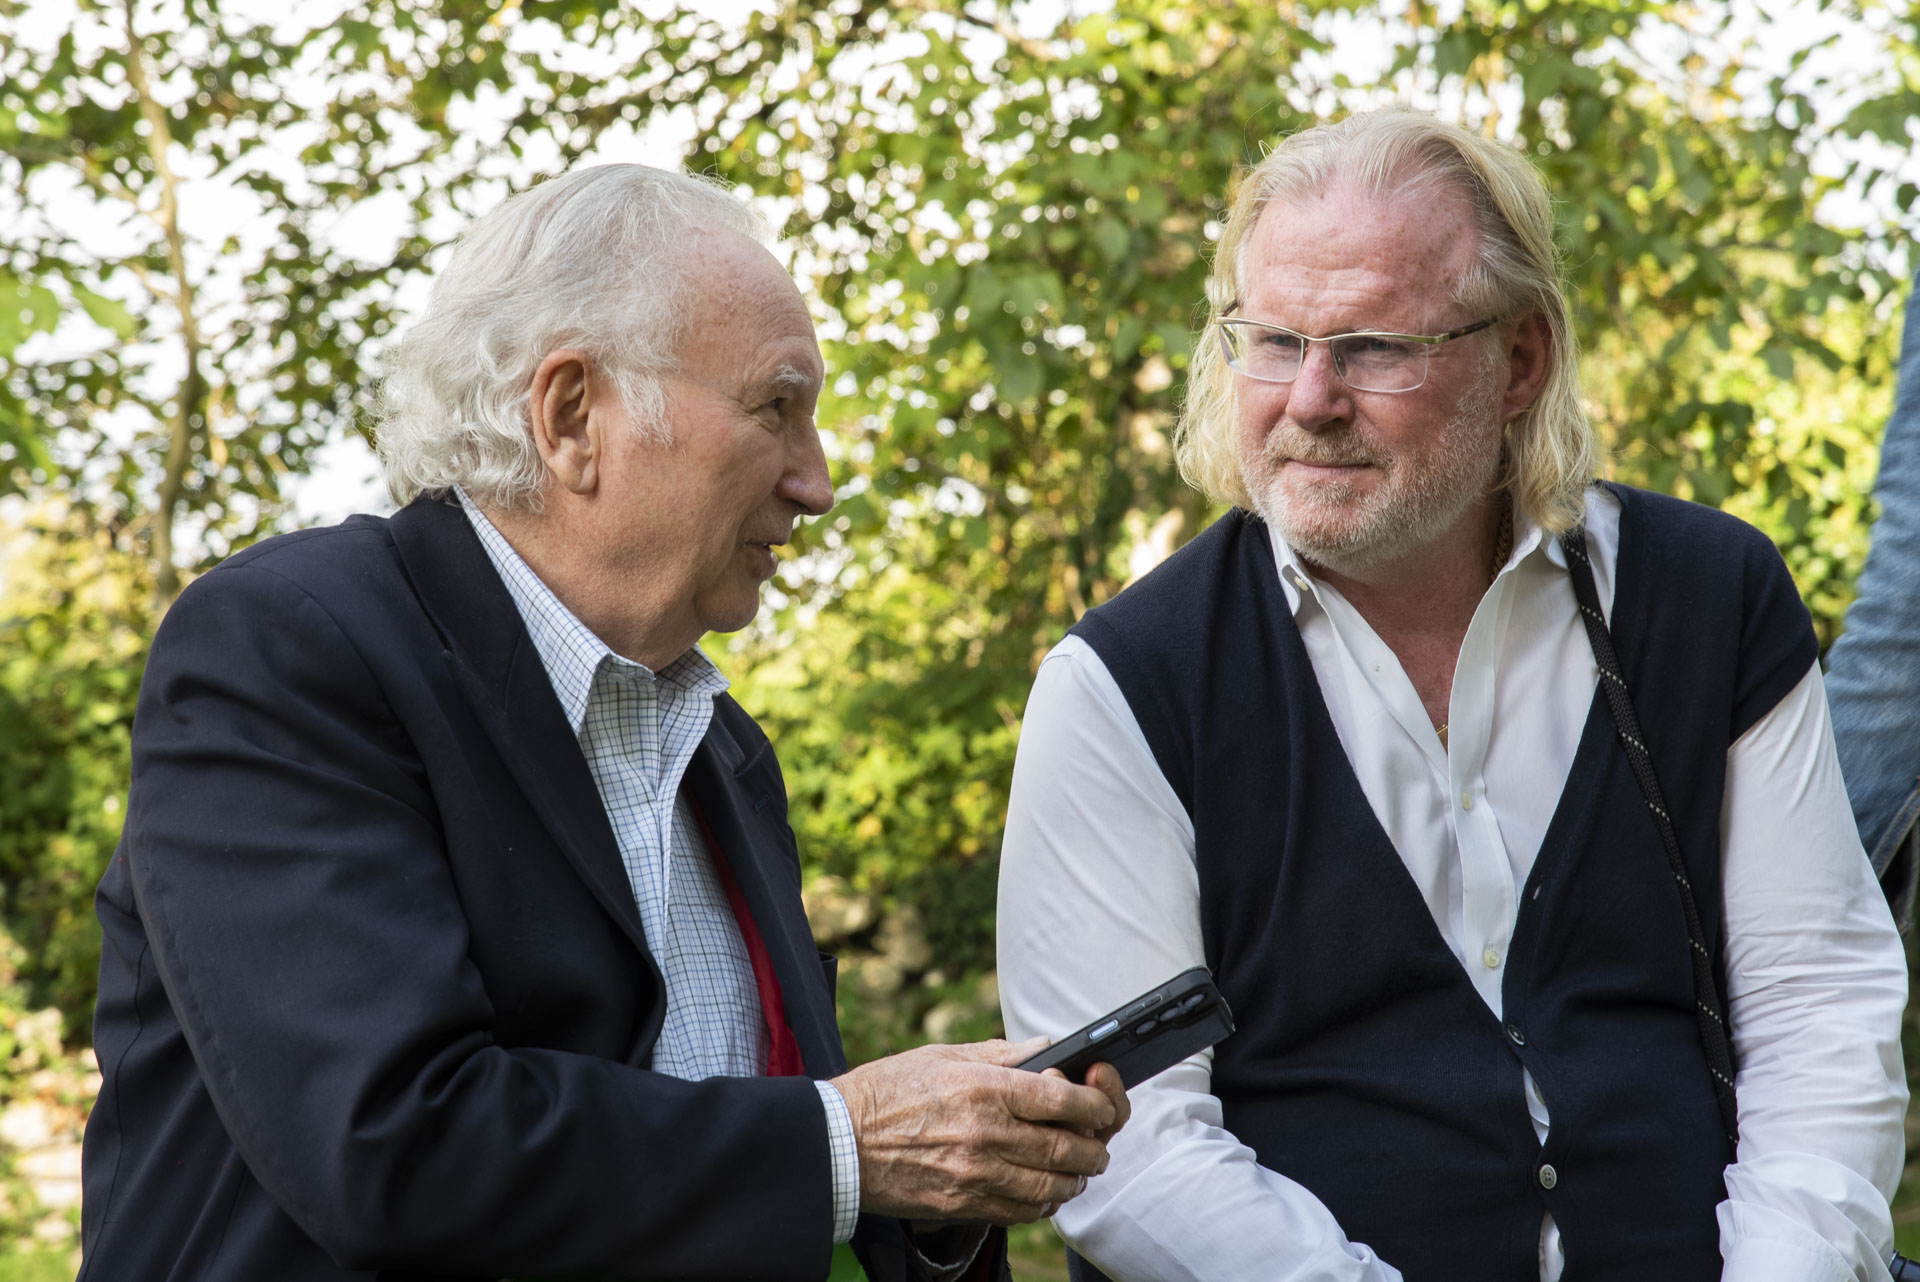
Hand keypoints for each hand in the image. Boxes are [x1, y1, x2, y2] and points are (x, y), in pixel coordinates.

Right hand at [831, 1037, 1124, 1224]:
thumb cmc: (888, 1091)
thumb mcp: (944, 1055)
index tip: (1103, 1104)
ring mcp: (975, 1173)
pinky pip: (1020, 1211)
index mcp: (984, 1087)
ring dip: (1075, 1179)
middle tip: (1100, 1145)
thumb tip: (1048, 1050)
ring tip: (1079, 1171)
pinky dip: (1044, 1205)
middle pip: (1065, 1147)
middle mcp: (985, 1132)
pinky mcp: (963, 1203)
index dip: (1096, 1102)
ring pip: (1049, 1185)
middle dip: (1095, 1148)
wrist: (839, 1141)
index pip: (1062, 1098)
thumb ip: (1002, 1054)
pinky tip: (1047, 1194)